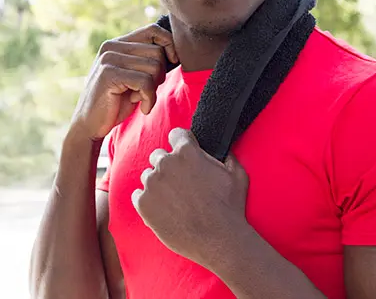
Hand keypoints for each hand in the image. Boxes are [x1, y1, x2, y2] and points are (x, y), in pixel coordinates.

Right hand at [71, 24, 177, 140]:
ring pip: (154, 67)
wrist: (90, 126)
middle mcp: (111, 46)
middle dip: (160, 74)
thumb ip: (148, 60)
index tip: (173, 62)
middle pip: (157, 52)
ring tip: (140, 98)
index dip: (169, 44)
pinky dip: (149, 98)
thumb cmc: (118, 102)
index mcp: (118, 43)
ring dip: (154, 89)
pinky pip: (145, 82)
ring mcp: (108, 59)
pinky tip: (142, 107)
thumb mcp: (135, 76)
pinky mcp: (108, 74)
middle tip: (147, 90)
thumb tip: (176, 52)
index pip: (153, 30)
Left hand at [132, 128, 249, 268]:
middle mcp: (166, 163)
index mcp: (187, 151)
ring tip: (172, 199)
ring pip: (148, 176)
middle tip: (179, 181)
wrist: (218, 240)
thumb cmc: (230, 207)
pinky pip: (137, 195)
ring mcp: (152, 183)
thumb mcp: (237, 174)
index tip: (184, 152)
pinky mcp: (143, 204)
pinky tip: (162, 209)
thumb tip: (224, 151)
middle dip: (168, 165)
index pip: (176, 134)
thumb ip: (227, 156)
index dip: (182, 143)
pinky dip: (147, 201)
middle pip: (158, 155)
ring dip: (158, 184)